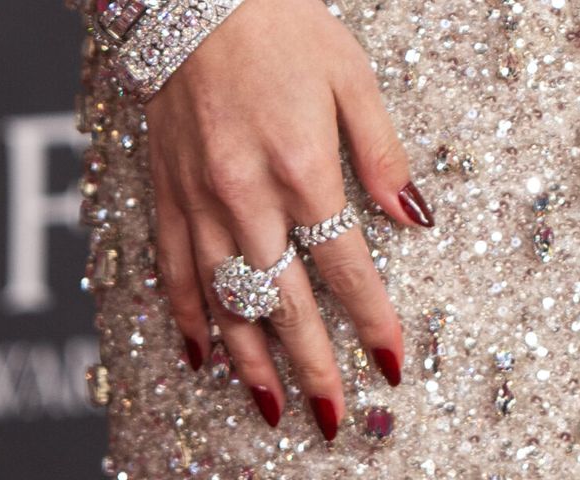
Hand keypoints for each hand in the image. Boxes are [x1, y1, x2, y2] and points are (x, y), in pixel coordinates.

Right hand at [144, 0, 433, 439]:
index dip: (373, 320)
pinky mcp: (166, 194)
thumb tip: (413, 217)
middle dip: (313, 366)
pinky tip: (199, 356)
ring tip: (270, 406)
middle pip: (284, 301)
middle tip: (331, 417)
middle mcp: (246, 196)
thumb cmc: (279, 29)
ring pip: (225, 299)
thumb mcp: (351, 76)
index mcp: (302, 167)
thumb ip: (382, 153)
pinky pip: (172, 269)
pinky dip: (187, 317)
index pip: (346, 266)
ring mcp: (199, 200)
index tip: (393, 363)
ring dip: (250, 360)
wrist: (194, 0)